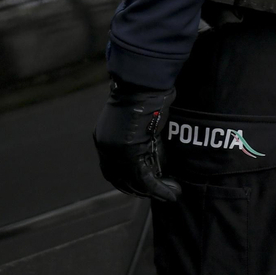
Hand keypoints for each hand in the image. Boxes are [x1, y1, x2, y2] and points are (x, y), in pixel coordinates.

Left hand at [92, 81, 181, 202]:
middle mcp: (106, 148)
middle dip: (139, 190)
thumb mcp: (133, 122)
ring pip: (135, 183)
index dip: (125, 182)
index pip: (110, 170)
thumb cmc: (141, 95)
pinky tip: (173, 192)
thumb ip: (137, 141)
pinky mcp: (130, 154)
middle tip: (157, 193)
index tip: (141, 187)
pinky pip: (146, 180)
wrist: (142, 84)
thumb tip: (153, 160)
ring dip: (154, 191)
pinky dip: (160, 189)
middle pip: (120, 180)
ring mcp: (116, 152)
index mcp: (102, 139)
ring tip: (172, 192)